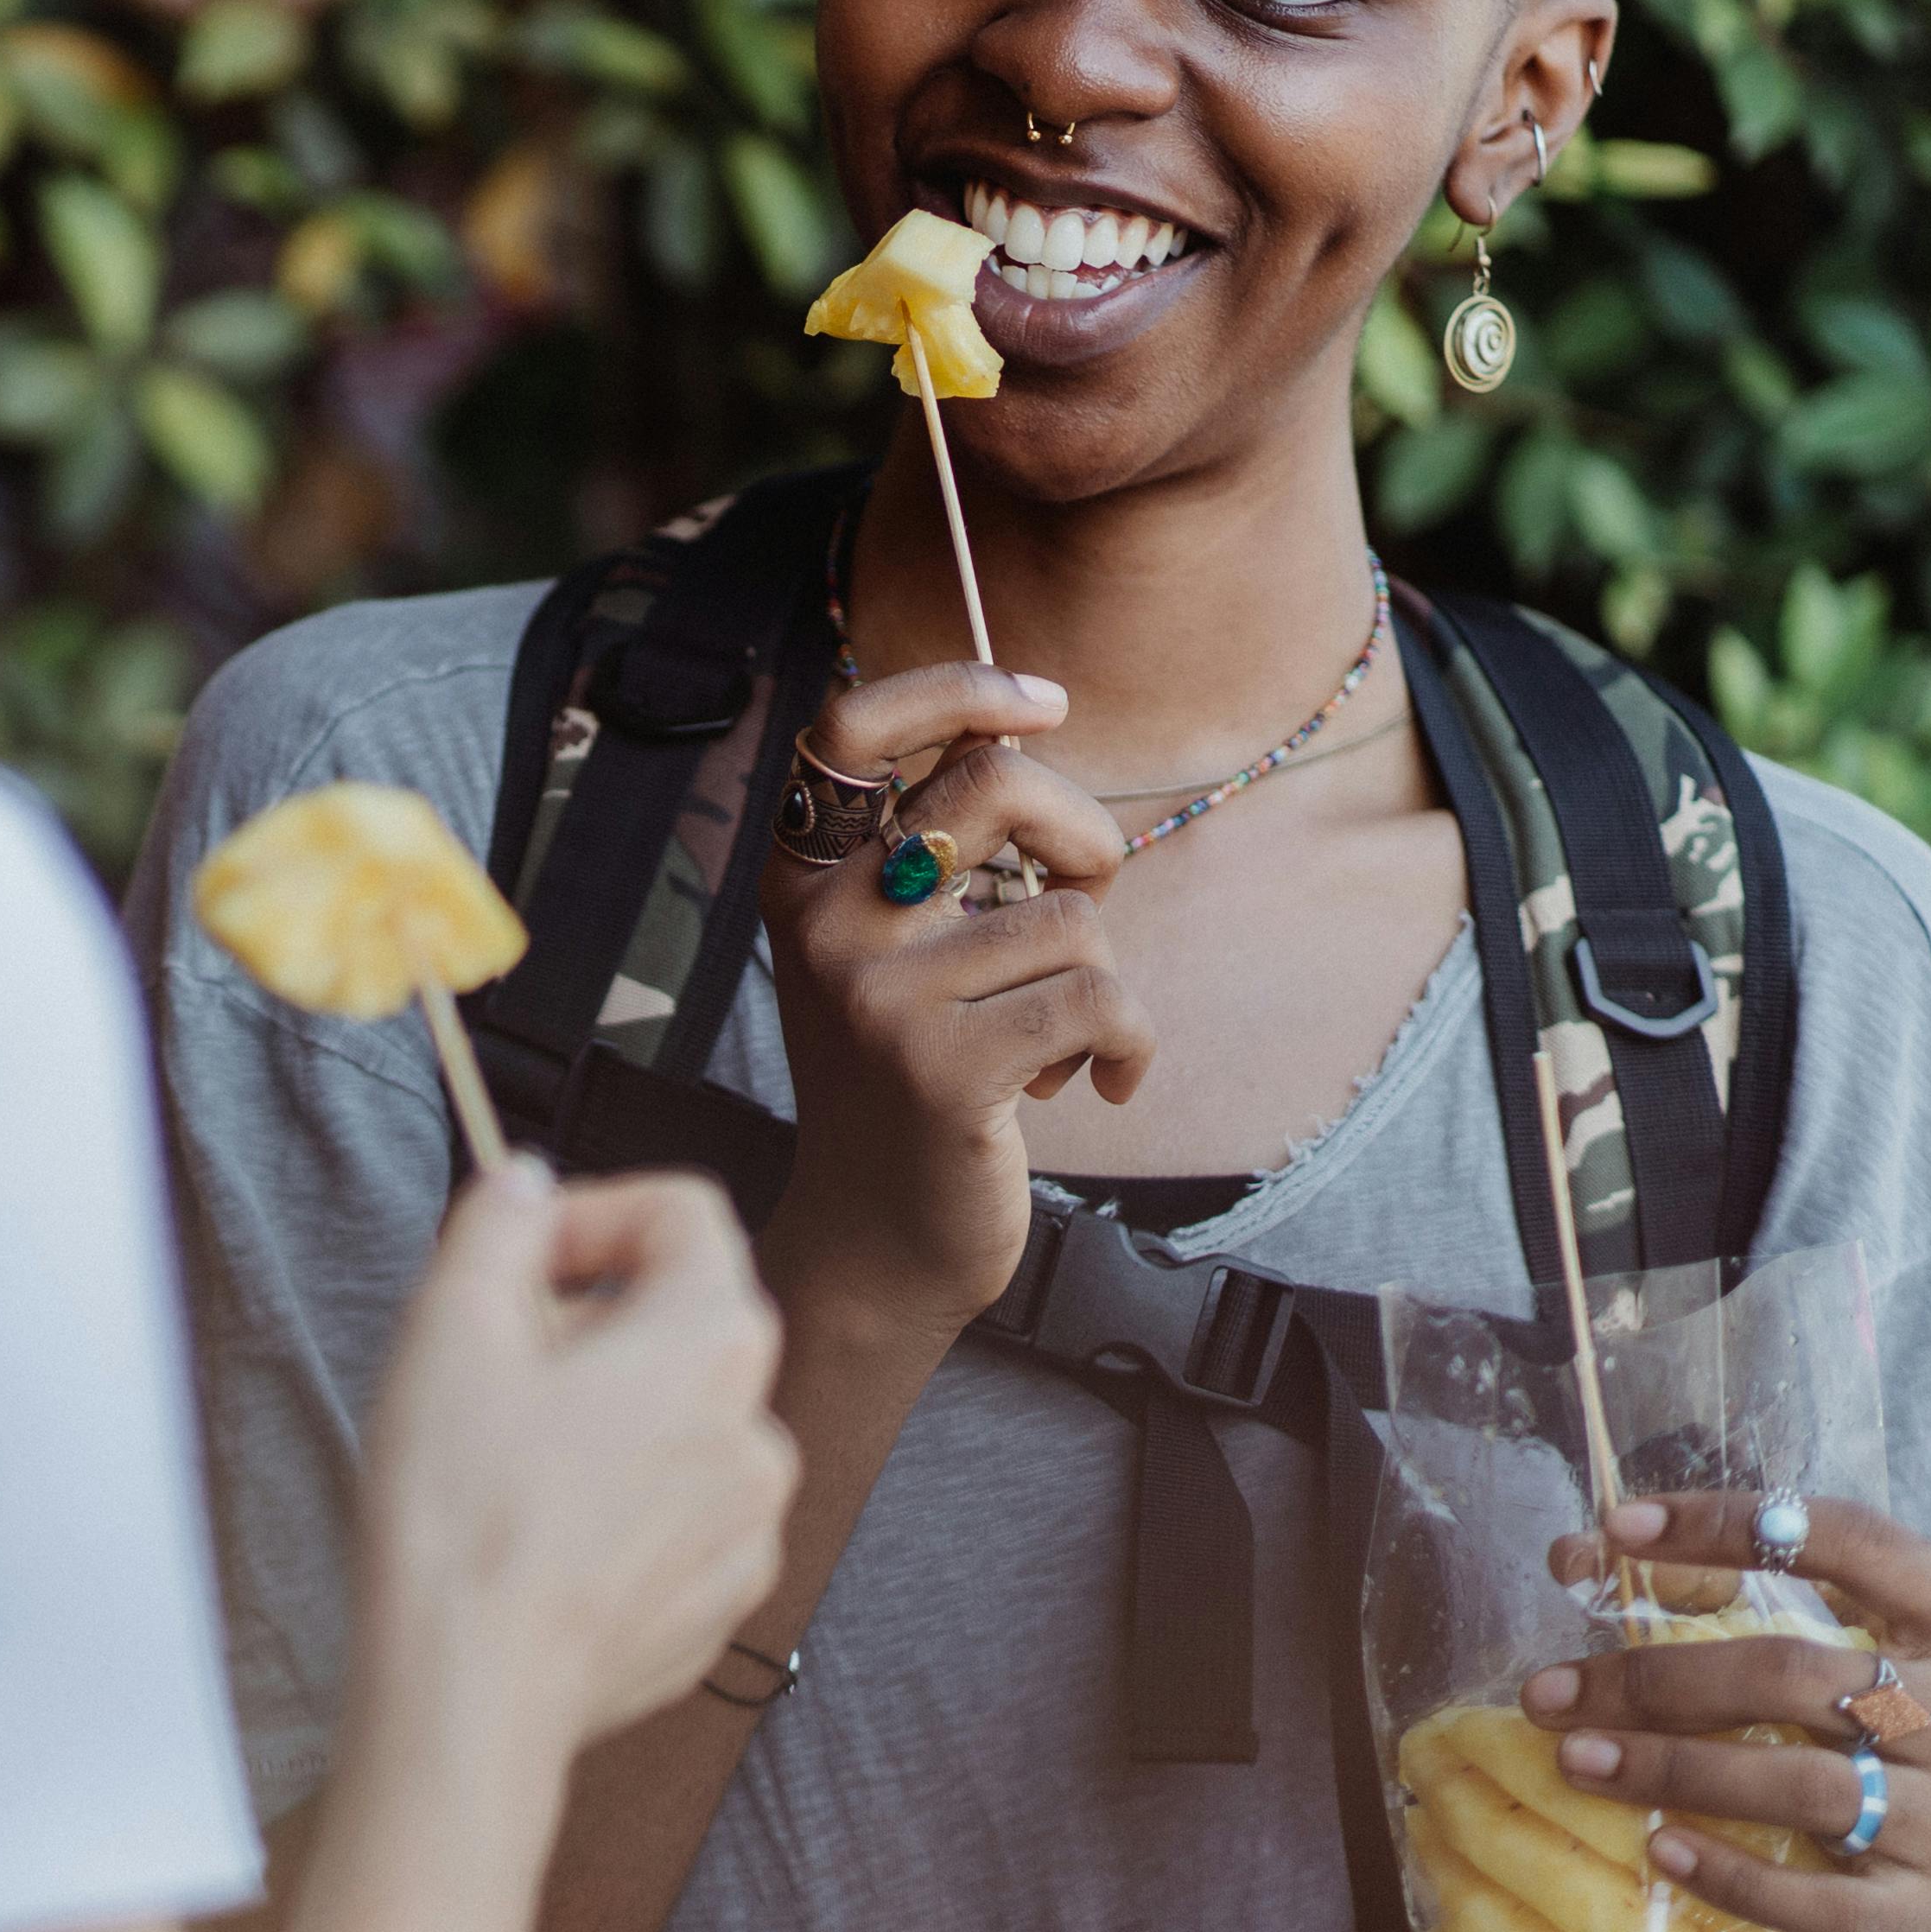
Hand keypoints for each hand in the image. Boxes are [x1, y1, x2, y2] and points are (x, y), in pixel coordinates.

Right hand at [361, 1163, 795, 1757]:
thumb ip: (498, 1223)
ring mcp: (749, 1527)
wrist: (470, 1695)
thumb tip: (527, 1187)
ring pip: (679, 1420)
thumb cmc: (463, 1520)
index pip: (686, 1213)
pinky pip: (677, 1513)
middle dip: (586, 1317)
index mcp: (711, 1341)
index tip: (521, 1254)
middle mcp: (758, 1430)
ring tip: (508, 1458)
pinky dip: (617, 1501)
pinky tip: (539, 1534)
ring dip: (603, 1412)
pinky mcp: (719, 1601)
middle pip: (681, 1318)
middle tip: (490, 1360)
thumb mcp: (449, 1326)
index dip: (592, 1211)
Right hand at [752, 662, 1149, 1345]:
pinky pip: (1099, 999)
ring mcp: (878, 997)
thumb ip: (929, 854)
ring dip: (1100, 980)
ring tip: (1061, 1040)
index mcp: (803, 880)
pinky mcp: (945, 1070)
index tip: (1042, 704)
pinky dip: (1127, 1044)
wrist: (875, 1244)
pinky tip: (1099, 1086)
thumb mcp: (891, 955)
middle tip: (1088, 899)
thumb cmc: (910, 1082)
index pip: (847, 727)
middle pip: (995, 782)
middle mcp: (825, 925)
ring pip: (1069, 916)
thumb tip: (1021, 732)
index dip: (956, 687)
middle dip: (1083, 832)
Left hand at [1525, 1492, 1930, 1931]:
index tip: (1619, 1527)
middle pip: (1792, 1673)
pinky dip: (1732, 1876)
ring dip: (1668, 1768)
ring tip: (1574, 1758)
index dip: (1729, 1524)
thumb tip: (1579, 1554)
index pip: (1852, 1542)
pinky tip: (1660, 1849)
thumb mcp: (1857, 1653)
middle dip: (1655, 1677)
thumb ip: (1739, 1594)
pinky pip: (1817, 1901)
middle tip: (1550, 1691)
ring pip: (1796, 1784)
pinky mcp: (1930, 1916)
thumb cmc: (1892, 1740)